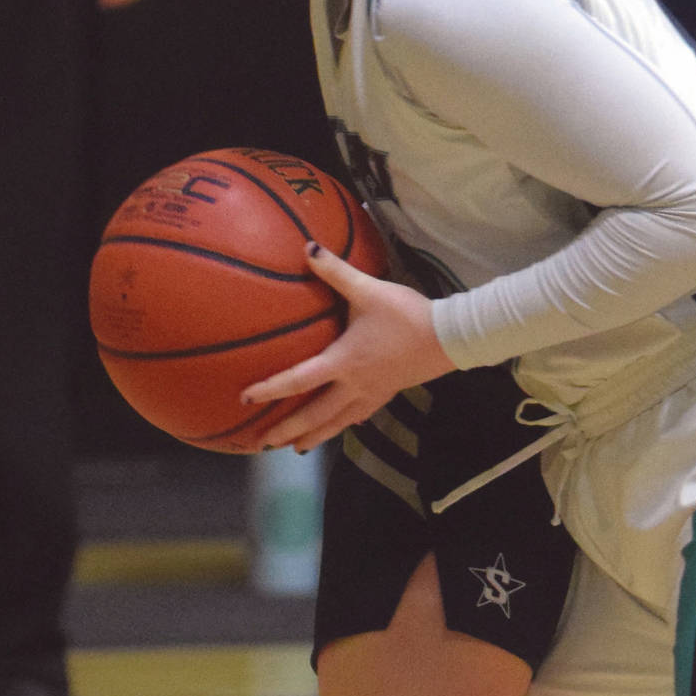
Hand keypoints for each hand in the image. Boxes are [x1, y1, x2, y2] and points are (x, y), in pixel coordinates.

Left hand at [241, 244, 453, 450]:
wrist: (448, 338)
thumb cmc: (407, 314)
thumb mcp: (370, 289)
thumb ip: (336, 271)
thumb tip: (308, 248)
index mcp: (345, 361)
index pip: (300, 379)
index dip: (271, 389)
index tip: (246, 397)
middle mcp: (354, 384)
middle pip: (315, 416)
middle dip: (287, 432)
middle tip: (261, 445)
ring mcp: (372, 394)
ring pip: (336, 423)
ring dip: (313, 436)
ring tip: (294, 448)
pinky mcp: (386, 394)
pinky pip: (356, 417)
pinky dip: (340, 426)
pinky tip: (336, 428)